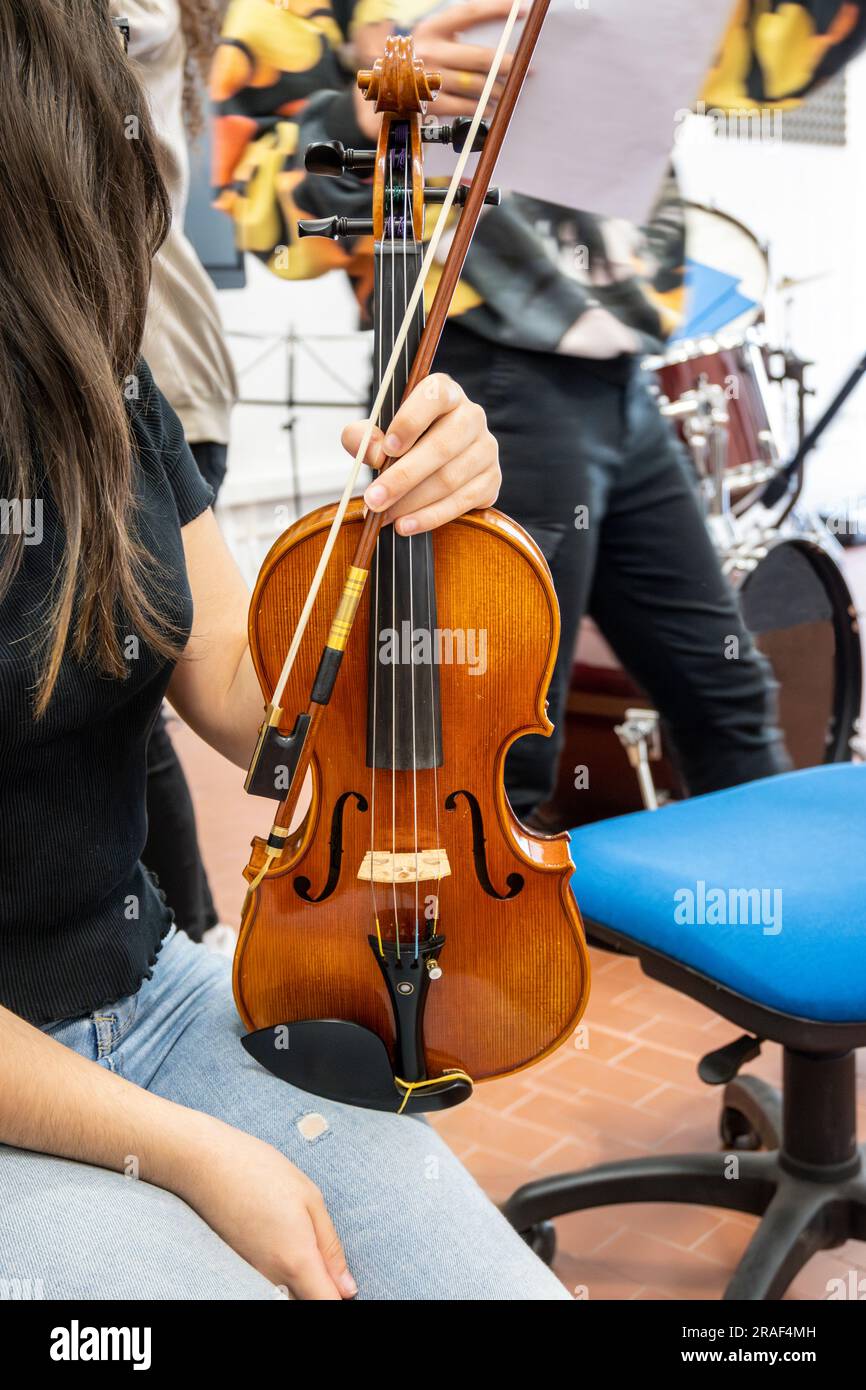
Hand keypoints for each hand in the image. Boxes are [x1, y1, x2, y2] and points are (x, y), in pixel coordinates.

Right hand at [182, 1118, 356, 1300]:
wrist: (206, 1163)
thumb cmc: (262, 1172)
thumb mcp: (310, 1199)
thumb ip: (331, 1248)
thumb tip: (348, 1290)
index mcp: (297, 1260)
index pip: (327, 1304)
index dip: (341, 1298)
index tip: (346, 1286)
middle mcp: (273, 1278)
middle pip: (306, 1302)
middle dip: (321, 1289)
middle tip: (322, 1253)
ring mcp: (253, 1276)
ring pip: (287, 1295)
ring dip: (301, 1280)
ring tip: (297, 1236)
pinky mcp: (239, 1269)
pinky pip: (269, 1284)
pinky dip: (282, 1272)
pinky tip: (278, 1236)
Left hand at [343, 374, 499, 534]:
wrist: (430, 465)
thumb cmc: (401, 443)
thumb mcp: (375, 433)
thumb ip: (363, 436)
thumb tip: (373, 452)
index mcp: (445, 392)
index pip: (434, 396)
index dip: (410, 421)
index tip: (387, 448)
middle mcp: (471, 415)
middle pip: (441, 447)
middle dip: (403, 477)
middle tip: (374, 499)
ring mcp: (486, 448)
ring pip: (450, 478)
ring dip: (412, 502)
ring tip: (384, 516)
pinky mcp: (492, 479)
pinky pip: (463, 502)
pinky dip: (431, 517)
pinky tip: (406, 525)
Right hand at [412, 0, 517, 115]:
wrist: (387, 86)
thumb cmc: (418, 60)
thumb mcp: (433, 37)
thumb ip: (458, 33)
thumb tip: (497, 37)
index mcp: (432, 29)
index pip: (470, 14)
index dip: (496, 9)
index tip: (520, 10)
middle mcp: (430, 51)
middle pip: (480, 58)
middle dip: (508, 65)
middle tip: (525, 70)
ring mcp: (430, 78)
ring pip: (476, 85)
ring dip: (498, 90)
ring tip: (510, 93)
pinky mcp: (430, 103)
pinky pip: (465, 106)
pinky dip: (482, 108)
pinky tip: (491, 108)